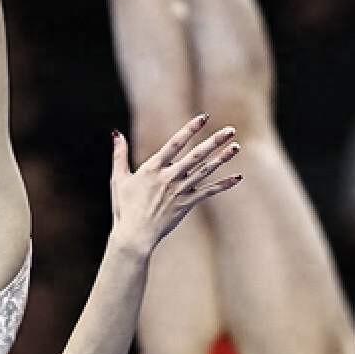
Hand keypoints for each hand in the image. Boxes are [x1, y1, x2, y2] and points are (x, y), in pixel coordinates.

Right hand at [108, 115, 240, 253]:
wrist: (134, 236)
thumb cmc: (124, 208)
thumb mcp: (119, 179)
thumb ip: (119, 154)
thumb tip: (116, 133)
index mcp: (152, 169)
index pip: (174, 144)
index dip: (189, 129)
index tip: (203, 117)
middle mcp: (168, 177)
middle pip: (195, 155)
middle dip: (214, 141)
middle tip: (231, 130)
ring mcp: (179, 191)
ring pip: (205, 171)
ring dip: (222, 158)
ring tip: (236, 147)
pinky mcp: (186, 204)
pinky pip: (208, 192)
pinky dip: (223, 185)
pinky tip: (237, 177)